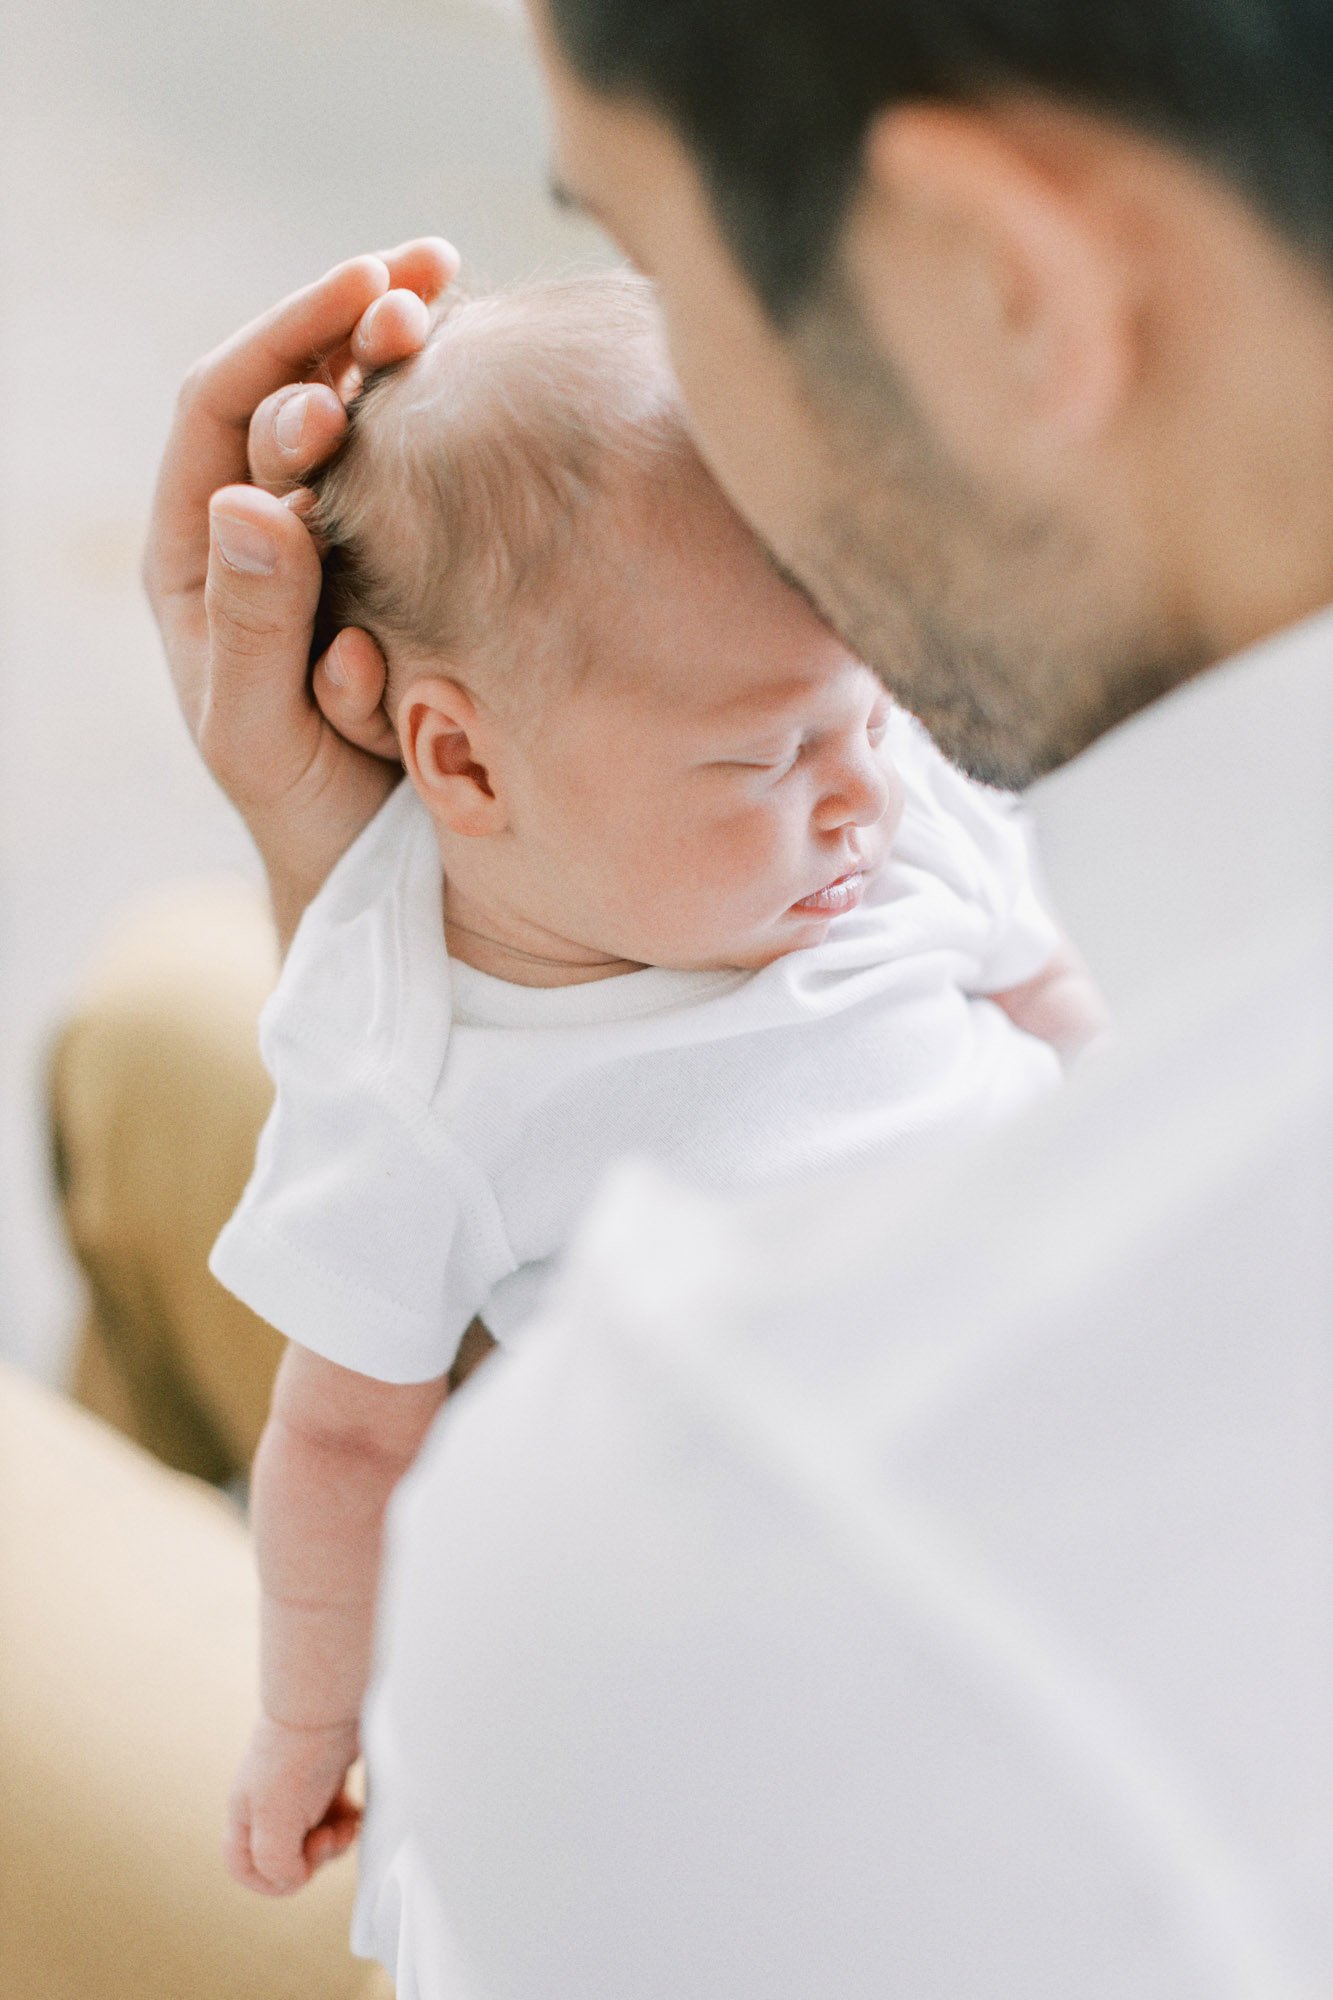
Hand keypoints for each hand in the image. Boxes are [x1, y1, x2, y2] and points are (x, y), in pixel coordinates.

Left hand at [144, 239, 459, 948]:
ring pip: (370, 422)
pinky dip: (459, 417)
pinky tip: (498, 370)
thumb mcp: (263, 735)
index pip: (223, 409)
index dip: (285, 340)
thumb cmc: (310, 815)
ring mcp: (351, 541)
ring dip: (408, 355)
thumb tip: (253, 500)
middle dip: (351, 329)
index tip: (360, 296)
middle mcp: (270, 528)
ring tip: (456, 298)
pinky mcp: (423, 564)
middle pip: (296, 392)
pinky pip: (433, 476)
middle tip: (420, 293)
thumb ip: (253, 628)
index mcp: (203, 553)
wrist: (390, 870)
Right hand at [225, 1714, 362, 1895]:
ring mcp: (298, 1793)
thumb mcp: (275, 1820)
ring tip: (346, 1824)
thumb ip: (274, 1863)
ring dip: (335, 1842)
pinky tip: (355, 1812)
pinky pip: (335, 1817)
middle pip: (286, 1857)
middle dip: (312, 1858)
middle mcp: (268, 1806)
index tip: (300, 1872)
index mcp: (246, 1816)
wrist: (329, 1704)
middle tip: (328, 1836)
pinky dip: (347, 1822)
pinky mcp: (325, 1780)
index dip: (269, 1883)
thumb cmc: (298, 1759)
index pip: (244, 1868)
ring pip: (314, 1840)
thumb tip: (292, 1880)